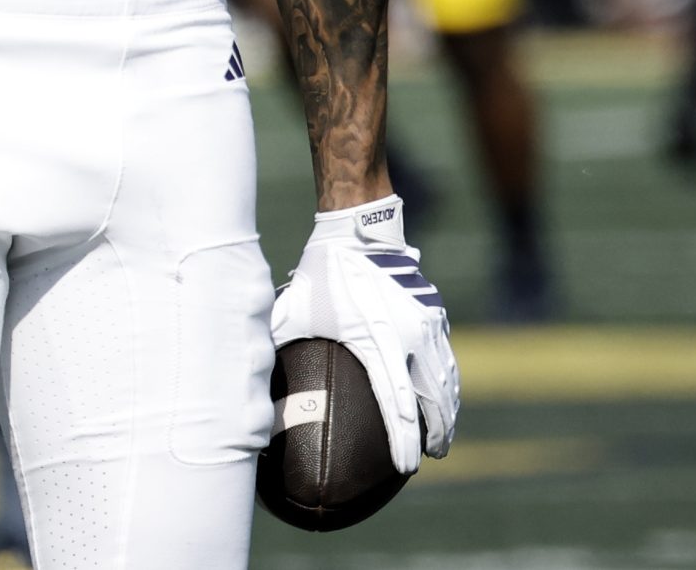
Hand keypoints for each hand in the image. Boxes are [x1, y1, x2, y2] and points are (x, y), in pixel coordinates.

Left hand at [271, 195, 459, 475]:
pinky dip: (447, 377)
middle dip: (437, 431)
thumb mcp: (293, 309)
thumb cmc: (322, 273)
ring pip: (445, 375)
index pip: (397, 403)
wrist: (358, 228)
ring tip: (443, 434)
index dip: (405, 439)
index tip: (409, 467)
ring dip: (447, 407)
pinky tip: (442, 392)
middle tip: (433, 456)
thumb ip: (273, 342)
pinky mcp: (433, 309)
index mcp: (377, 340)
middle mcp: (409, 334)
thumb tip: (247, 373)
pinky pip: (445, 352)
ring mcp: (427, 321)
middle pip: (432, 396)